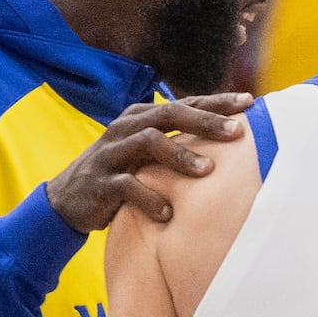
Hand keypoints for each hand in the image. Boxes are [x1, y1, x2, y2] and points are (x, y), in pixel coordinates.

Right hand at [46, 95, 251, 229]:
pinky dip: (149, 198)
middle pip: (169, 114)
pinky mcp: (101, 183)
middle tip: (237, 131)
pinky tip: (169, 214)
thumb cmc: (122, 175)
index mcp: (141, 117)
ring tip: (208, 171)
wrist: (68, 200)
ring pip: (149, 142)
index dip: (216, 102)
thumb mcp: (147, 154)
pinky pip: (127, 186)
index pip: (184, 103)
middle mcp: (126, 128)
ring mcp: (112, 153)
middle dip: (205, 121)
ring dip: (180, 156)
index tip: (249, 102)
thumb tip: (228, 139)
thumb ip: (178, 142)